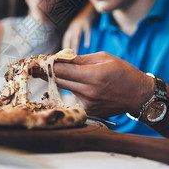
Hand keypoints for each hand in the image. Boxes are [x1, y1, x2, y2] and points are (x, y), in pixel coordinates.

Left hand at [36, 52, 153, 116]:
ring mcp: (88, 103)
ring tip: (52, 71)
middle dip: (44, 72)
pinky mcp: (89, 110)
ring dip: (59, 79)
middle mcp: (89, 92)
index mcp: (94, 76)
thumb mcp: (104, 58)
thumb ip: (81, 59)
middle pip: (59, 80)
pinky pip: (73, 96)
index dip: (47, 64)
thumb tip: (61, 58)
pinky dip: (71, 88)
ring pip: (65, 88)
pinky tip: (77, 83)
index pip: (63, 69)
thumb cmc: (123, 72)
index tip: (34, 61)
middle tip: (29, 66)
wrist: (139, 95)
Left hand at [62, 3, 95, 52]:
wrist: (91, 7)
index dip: (64, 47)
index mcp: (71, 28)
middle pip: (69, 38)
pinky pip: (87, 31)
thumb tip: (74, 46)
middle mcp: (73, 26)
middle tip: (68, 58)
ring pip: (76, 35)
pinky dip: (86, 38)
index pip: (65, 39)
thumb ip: (76, 34)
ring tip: (75, 53)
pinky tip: (87, 45)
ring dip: (75, 44)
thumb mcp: (78, 27)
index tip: (64, 56)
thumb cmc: (85, 19)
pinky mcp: (87, 22)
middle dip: (67, 48)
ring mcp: (80, 24)